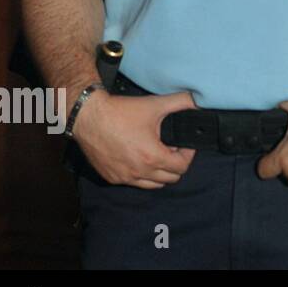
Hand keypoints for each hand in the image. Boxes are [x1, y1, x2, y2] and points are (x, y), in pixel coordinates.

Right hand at [72, 90, 196, 188]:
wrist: (88, 116)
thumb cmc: (121, 111)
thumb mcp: (155, 104)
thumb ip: (181, 102)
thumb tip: (200, 101)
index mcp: (152, 157)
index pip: (182, 167)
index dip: (188, 154)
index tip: (184, 144)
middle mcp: (138, 172)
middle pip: (170, 179)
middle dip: (175, 164)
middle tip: (171, 148)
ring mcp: (124, 177)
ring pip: (153, 185)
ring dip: (160, 172)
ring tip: (157, 153)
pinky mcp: (111, 177)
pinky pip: (134, 183)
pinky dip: (141, 175)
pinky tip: (139, 158)